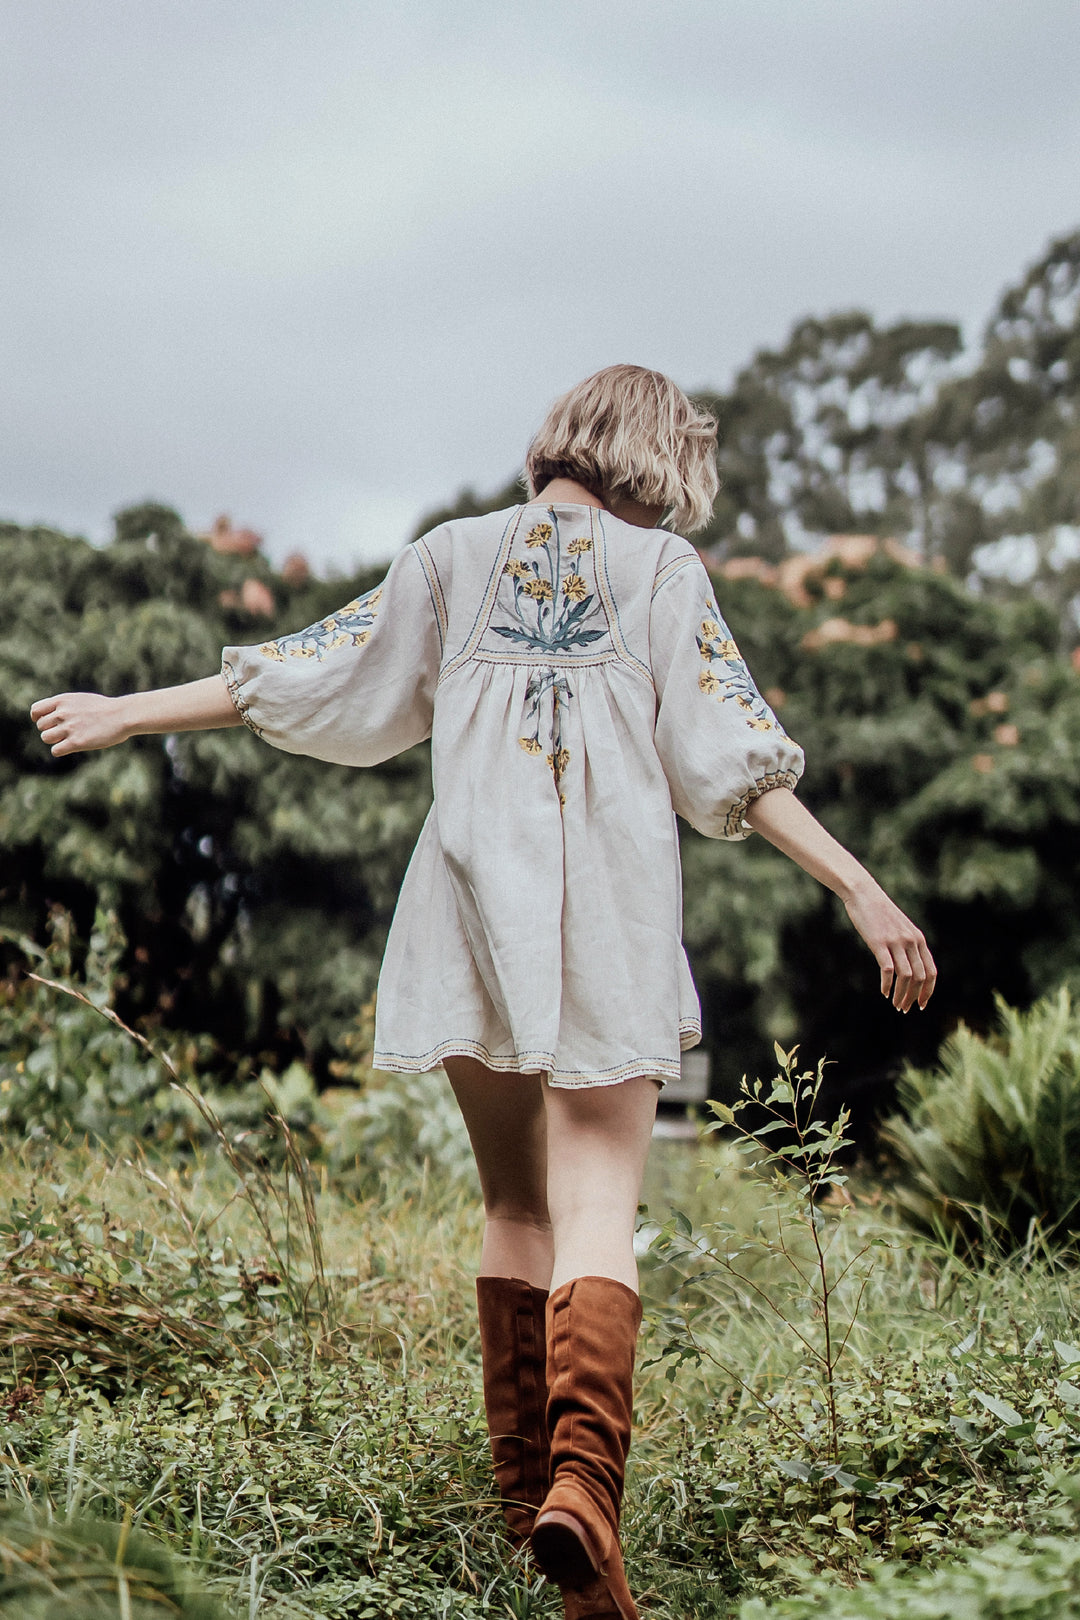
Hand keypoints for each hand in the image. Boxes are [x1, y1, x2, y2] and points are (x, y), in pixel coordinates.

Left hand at [30, 693, 131, 756]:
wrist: (122, 715)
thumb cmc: (105, 708)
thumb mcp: (81, 700)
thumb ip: (65, 706)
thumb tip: (52, 716)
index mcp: (63, 700)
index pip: (36, 711)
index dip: (38, 718)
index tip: (48, 723)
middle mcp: (63, 713)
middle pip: (41, 727)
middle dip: (50, 730)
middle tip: (65, 732)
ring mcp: (69, 728)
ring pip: (46, 738)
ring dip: (55, 740)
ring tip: (69, 739)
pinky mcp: (76, 742)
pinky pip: (56, 750)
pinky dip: (60, 750)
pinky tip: (71, 747)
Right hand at [843, 877, 936, 1011]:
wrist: (863, 894)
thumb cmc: (880, 913)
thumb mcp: (900, 928)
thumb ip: (907, 945)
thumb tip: (909, 966)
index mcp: (919, 940)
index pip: (931, 972)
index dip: (928, 992)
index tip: (921, 1005)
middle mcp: (911, 941)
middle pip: (920, 978)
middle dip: (914, 997)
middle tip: (904, 1009)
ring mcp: (896, 942)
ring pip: (906, 977)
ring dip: (901, 995)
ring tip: (895, 1005)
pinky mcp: (879, 942)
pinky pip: (888, 969)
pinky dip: (887, 985)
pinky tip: (883, 992)